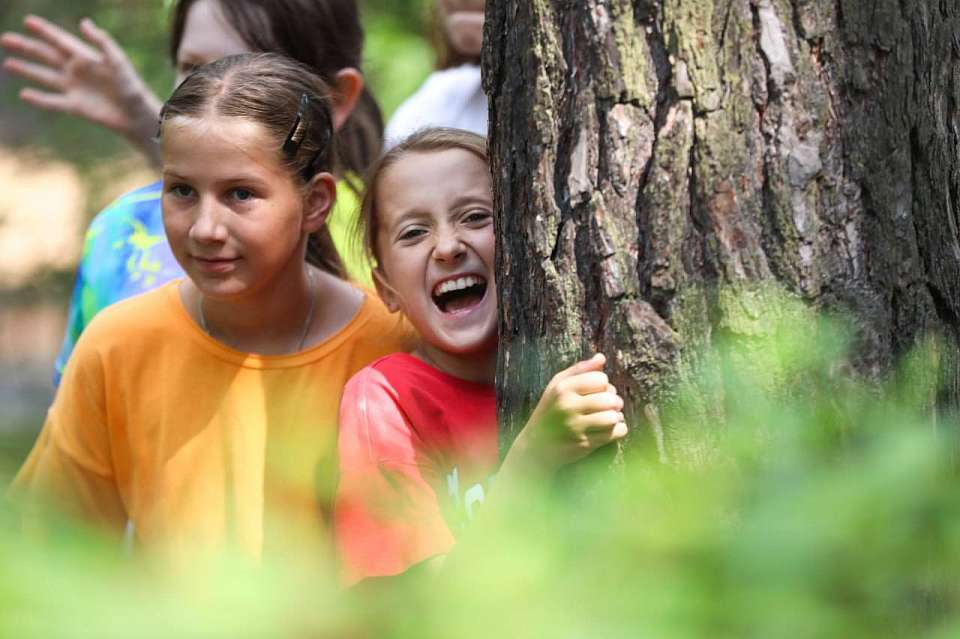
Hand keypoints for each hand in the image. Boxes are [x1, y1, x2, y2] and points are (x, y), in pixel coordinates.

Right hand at [1, 14, 162, 164]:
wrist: (137, 114)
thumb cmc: (131, 85)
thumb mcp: (118, 61)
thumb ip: (102, 42)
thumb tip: (84, 23)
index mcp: (85, 57)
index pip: (60, 40)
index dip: (45, 31)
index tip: (28, 21)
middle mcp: (76, 70)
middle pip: (46, 55)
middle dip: (27, 47)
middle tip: (6, 38)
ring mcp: (74, 88)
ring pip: (44, 76)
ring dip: (27, 70)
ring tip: (8, 64)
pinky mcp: (75, 106)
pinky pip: (52, 101)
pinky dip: (39, 99)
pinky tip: (24, 93)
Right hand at [504, 353, 628, 474]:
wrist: (535, 446)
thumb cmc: (550, 411)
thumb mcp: (557, 386)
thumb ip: (580, 370)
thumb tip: (601, 358)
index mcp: (563, 389)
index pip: (600, 379)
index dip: (603, 384)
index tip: (598, 390)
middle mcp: (568, 407)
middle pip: (609, 398)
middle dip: (614, 401)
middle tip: (609, 405)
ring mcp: (576, 427)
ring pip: (613, 417)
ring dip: (616, 417)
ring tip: (610, 417)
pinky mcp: (584, 445)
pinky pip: (614, 434)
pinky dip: (618, 430)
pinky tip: (610, 429)